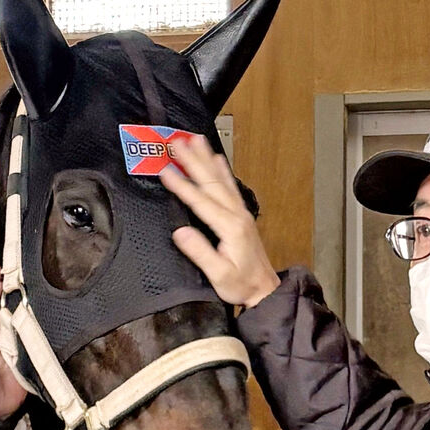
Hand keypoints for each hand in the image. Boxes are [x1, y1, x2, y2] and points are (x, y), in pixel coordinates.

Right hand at [161, 134, 280, 307]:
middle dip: (193, 160)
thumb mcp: (219, 274)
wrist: (264, 290)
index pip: (200, 201)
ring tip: (196, 139)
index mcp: (229, 227)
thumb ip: (200, 252)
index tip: (166, 170)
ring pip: (221, 179)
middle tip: (178, 141)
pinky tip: (218, 159)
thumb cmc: (241, 284)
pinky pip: (230, 186)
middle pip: (211, 182)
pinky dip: (223, 170)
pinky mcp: (242, 215)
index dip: (182, 185)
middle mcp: (236, 215)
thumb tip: (180, 232)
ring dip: (207, 158)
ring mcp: (241, 213)